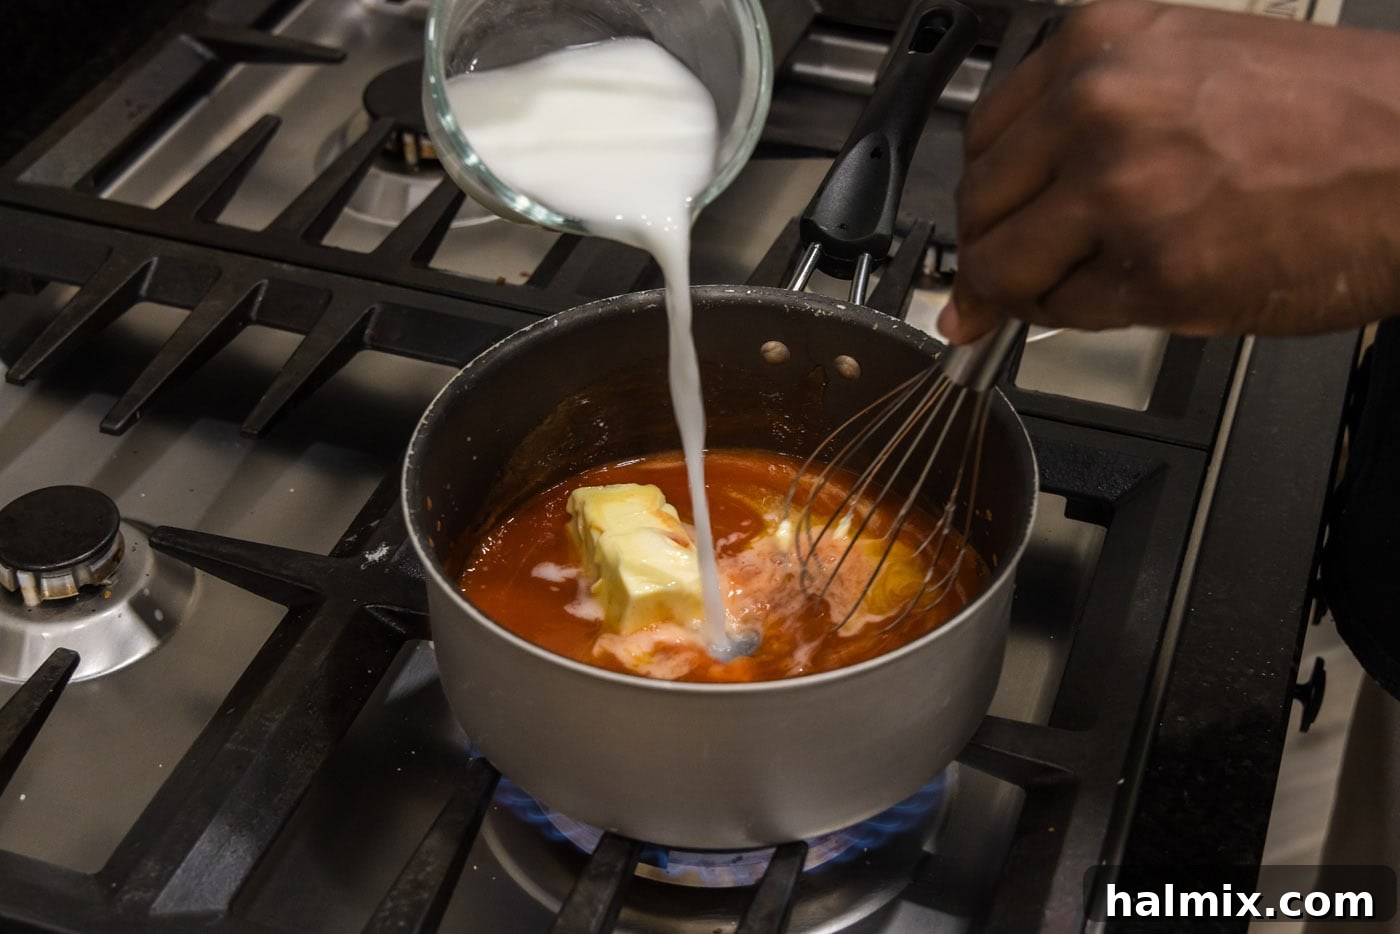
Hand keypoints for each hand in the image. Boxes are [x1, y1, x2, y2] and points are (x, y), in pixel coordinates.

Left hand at [942, 0, 1399, 343]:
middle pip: (979, 204)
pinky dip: (1083, 315)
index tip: (1000, 218)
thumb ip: (1083, 128)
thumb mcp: (1187, 73)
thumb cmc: (1327, 117)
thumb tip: (1012, 200)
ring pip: (1002, 266)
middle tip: (1028, 268)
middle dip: (996, 248)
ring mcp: (1120, 188)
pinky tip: (1139, 288)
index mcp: (1101, 44)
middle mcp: (1098, 106)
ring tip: (1088, 280)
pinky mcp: (1152, 268)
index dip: (990, 192)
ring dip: (1029, 289)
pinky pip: (1066, 311)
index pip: (984, 136)